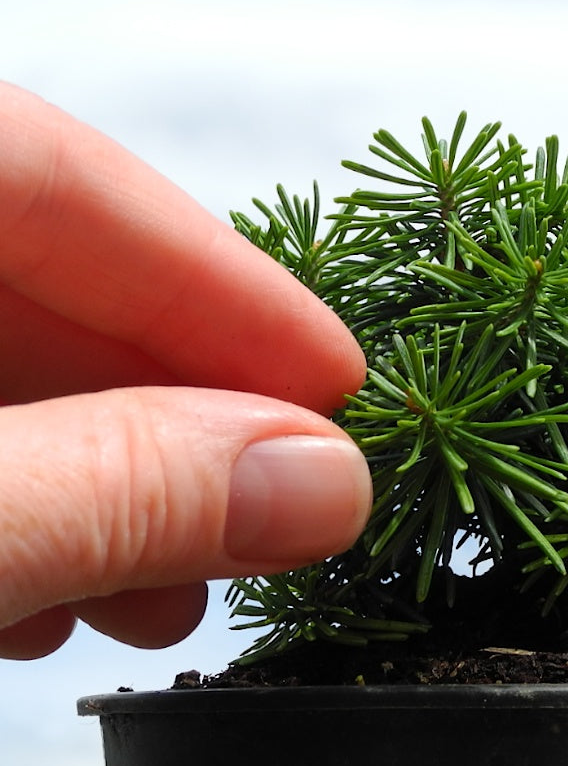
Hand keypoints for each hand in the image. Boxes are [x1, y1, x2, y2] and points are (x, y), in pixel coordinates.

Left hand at [0, 82, 371, 657]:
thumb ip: (115, 489)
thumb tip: (323, 480)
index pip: (40, 169)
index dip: (211, 279)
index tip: (338, 381)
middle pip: (32, 277)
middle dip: (173, 414)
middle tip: (278, 509)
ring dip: (105, 486)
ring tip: (169, 591)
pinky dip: (21, 519)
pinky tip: (56, 597)